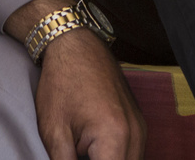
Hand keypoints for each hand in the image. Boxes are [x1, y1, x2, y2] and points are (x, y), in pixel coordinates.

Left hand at [34, 28, 144, 159]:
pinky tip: (94, 152)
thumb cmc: (61, 83)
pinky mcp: (138, 121)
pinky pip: (133, 152)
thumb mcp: (54, 132)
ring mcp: (140, 126)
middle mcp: (135, 133)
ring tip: (82, 151)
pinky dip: (116, 156)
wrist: (75, 44)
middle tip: (75, 155)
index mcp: (114, 137)